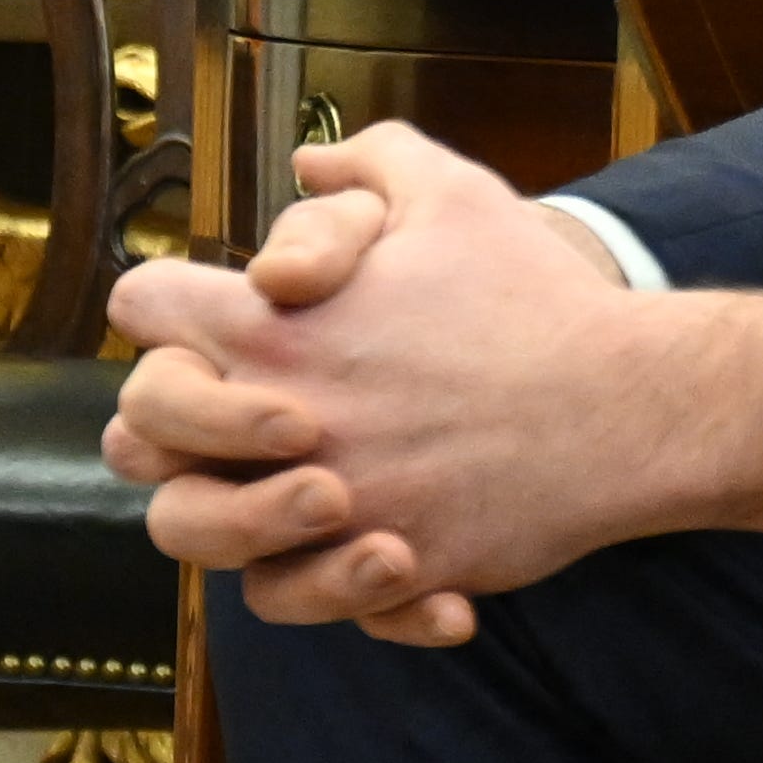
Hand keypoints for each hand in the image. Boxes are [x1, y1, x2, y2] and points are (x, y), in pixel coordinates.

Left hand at [101, 125, 762, 634]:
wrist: (628, 407)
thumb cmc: (535, 297)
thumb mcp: (451, 195)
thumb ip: (368, 164)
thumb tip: (306, 163)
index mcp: (273, 323)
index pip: (143, 306)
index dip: (163, 306)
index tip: (208, 317)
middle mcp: (277, 418)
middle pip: (135, 432)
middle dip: (169, 418)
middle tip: (240, 412)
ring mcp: (322, 502)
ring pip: (192, 534)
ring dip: (228, 511)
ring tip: (303, 487)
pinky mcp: (376, 569)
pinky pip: (292, 599)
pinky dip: (320, 584)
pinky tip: (381, 549)